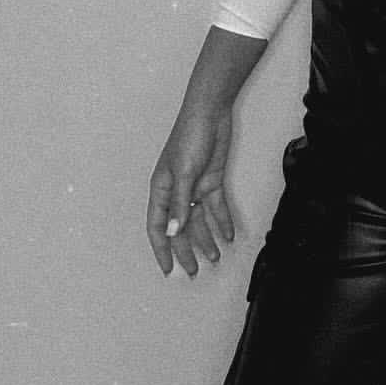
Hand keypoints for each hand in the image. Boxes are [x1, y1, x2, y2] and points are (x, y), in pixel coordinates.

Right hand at [147, 104, 235, 276]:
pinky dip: (222, 221)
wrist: (211, 113)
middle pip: (180, 228)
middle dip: (186, 250)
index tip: (168, 270)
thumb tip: (172, 232)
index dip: (162, 249)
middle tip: (196, 271)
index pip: (157, 227)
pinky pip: (216, 207)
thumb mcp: (183, 172)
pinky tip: (228, 235)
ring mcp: (194, 187)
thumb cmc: (189, 137)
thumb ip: (178, 204)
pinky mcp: (212, 180)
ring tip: (215, 257)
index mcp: (161, 190)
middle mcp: (176, 192)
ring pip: (199, 221)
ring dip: (206, 239)